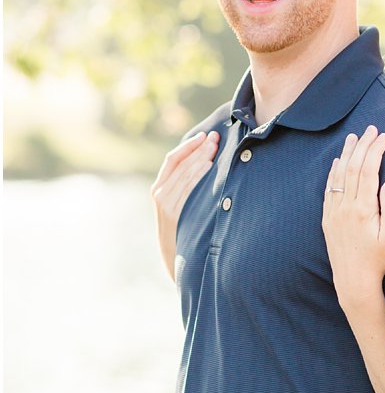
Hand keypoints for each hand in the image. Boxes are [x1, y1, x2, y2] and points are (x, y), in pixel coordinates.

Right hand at [151, 131, 217, 280]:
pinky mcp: (173, 211)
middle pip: (180, 162)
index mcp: (160, 188)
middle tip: (216, 136)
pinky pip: (187, 188)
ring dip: (201, 157)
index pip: (173, 159)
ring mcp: (165, 202)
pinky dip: (197, 175)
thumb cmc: (184, 230)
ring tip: (215, 146)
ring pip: (183, 173)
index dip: (189, 145)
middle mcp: (159, 192)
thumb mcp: (181, 207)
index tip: (205, 135)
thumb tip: (205, 165)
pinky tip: (209, 165)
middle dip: (198, 147)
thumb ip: (186, 188)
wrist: (175, 258)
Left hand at [322, 126, 384, 310]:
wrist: (353, 281)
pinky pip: (329, 188)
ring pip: (339, 174)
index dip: (376, 151)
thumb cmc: (378, 260)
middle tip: (371, 129)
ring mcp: (334, 211)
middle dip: (363, 146)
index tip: (383, 136)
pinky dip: (334, 171)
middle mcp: (346, 207)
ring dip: (347, 153)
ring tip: (354, 137)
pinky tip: (338, 161)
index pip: (369, 171)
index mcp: (364, 209)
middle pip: (353, 167)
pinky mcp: (328, 218)